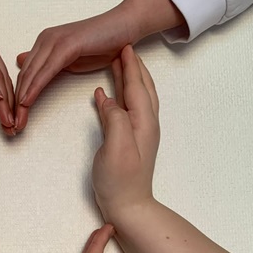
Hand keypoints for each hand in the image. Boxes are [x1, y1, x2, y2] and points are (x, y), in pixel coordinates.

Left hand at [14, 0, 181, 131]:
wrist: (124, 26)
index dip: (16, 97)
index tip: (14, 118)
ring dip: (22, 100)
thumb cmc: (102, 44)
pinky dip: (35, 88)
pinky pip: (45, 71)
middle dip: (15, 103)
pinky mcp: (65, 45)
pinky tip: (27, 102)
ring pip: (31, 74)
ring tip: (17, 120)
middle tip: (11, 125)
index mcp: (44, 44)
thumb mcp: (70, 59)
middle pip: (23, 76)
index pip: (25, 74)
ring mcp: (54, 41)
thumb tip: (24, 63)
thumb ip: (49, 65)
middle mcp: (45, 40)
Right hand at [92, 45, 159, 220]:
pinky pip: (128, 109)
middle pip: (142, 88)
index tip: (124, 46)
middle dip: (134, 67)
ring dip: (130, 79)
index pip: (137, 86)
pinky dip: (121, 96)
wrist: (128, 206)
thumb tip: (107, 98)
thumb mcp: (116, 147)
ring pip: (137, 97)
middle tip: (125, 48)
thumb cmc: (121, 181)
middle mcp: (145, 124)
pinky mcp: (130, 141)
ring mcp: (139, 133)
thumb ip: (114, 118)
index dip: (130, 66)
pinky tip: (109, 95)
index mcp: (143, 122)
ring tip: (120, 64)